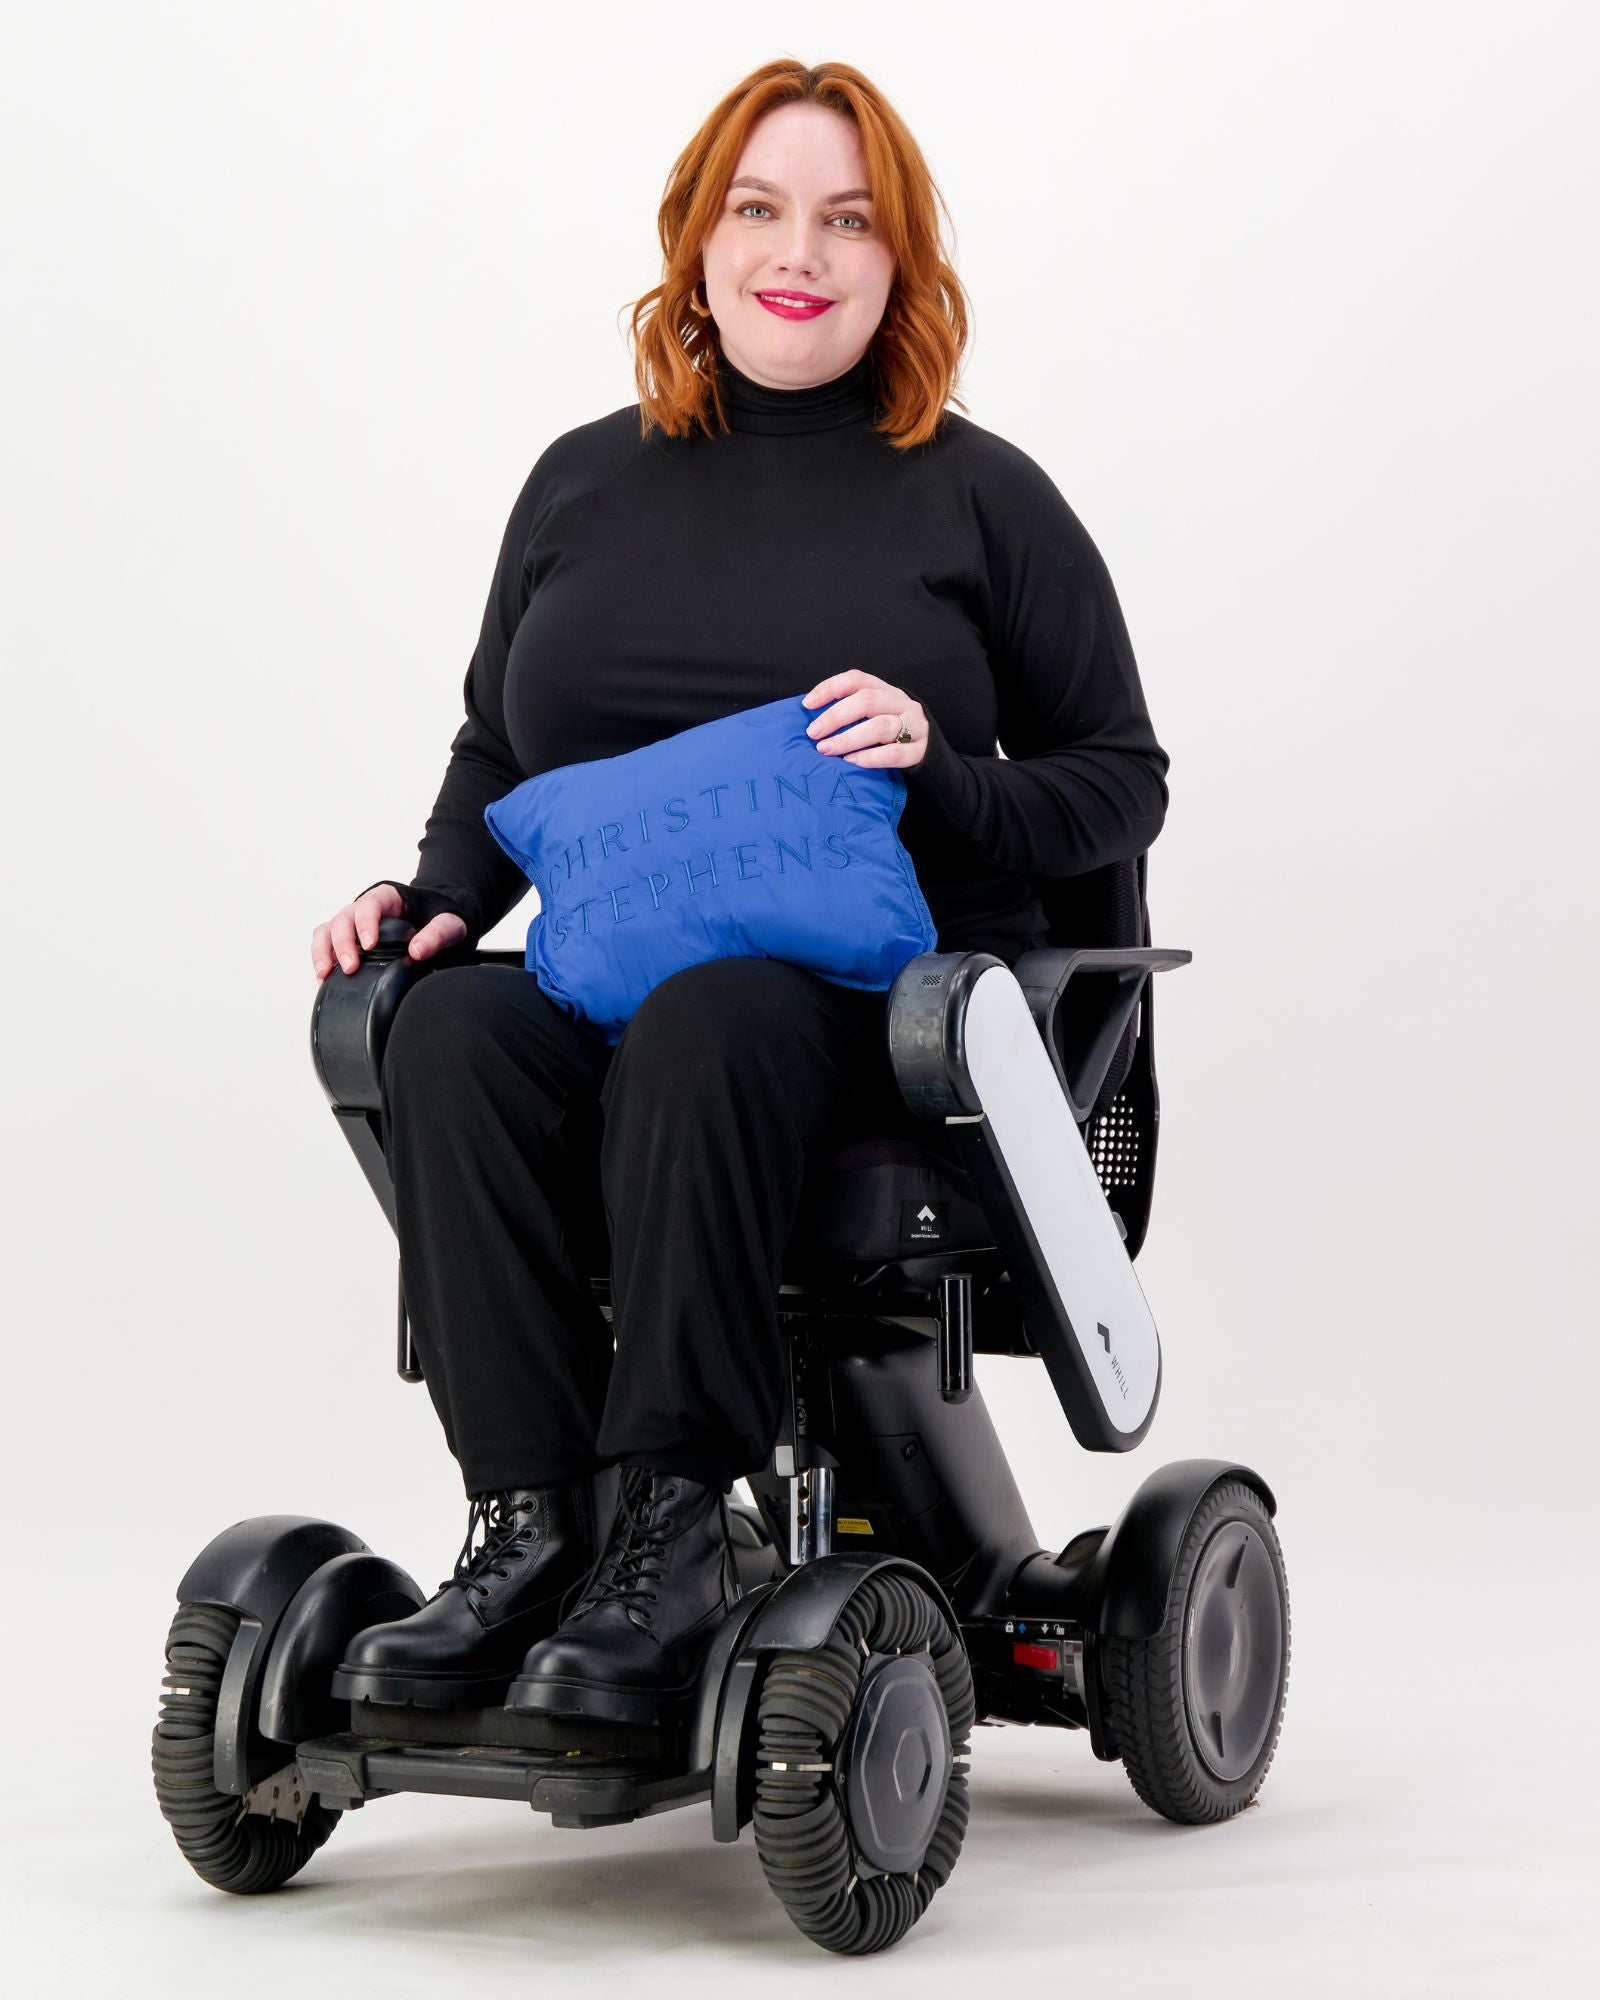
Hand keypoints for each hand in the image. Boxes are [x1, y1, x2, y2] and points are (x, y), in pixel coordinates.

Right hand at [310, 881, 467, 981]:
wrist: (435, 924)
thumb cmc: (438, 919)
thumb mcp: (449, 924)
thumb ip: (438, 934)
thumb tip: (418, 951)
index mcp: (386, 897)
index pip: (369, 905)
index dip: (365, 923)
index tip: (369, 945)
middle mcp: (363, 908)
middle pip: (342, 919)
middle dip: (342, 943)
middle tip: (350, 967)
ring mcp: (352, 924)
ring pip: (327, 931)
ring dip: (322, 952)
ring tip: (325, 975)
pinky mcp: (347, 940)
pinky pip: (325, 945)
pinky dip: (321, 960)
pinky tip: (324, 979)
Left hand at [801, 671, 928, 769]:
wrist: (930, 752)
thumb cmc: (890, 734)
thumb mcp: (874, 715)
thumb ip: (850, 713)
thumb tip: (810, 718)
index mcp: (886, 690)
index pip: (856, 679)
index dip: (830, 688)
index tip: (807, 705)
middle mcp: (902, 703)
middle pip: (867, 700)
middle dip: (835, 716)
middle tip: (813, 733)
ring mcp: (914, 725)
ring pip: (880, 726)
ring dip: (849, 738)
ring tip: (827, 749)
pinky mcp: (920, 750)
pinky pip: (894, 753)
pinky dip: (870, 758)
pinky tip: (851, 762)